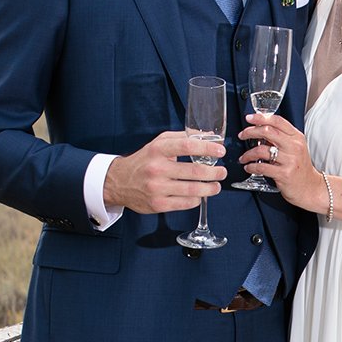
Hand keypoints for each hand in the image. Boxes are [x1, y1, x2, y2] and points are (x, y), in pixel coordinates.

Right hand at [103, 132, 224, 214]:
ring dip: (210, 189)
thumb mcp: (159, 143)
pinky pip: (185, 203)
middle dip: (214, 172)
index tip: (221, 150)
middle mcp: (157, 169)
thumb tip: (207, 136)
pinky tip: (200, 195)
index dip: (207, 148)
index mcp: (158, 150)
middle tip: (222, 172)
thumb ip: (182, 137)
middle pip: (194, 171)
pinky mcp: (158, 204)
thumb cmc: (144, 161)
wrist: (119, 182)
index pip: (187, 146)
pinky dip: (197, 200)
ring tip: (216, 186)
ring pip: (193, 190)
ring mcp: (157, 188)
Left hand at [238, 112, 321, 212]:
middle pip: (268, 132)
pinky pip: (262, 167)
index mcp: (297, 137)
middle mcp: (294, 147)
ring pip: (262, 150)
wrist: (311, 188)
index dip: (261, 117)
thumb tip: (260, 131)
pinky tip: (249, 167)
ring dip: (248, 154)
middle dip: (250, 132)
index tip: (249, 118)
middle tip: (242, 135)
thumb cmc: (300, 168)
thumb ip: (281, 138)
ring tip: (244, 157)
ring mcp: (290, 160)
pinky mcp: (284, 174)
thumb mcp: (295, 148)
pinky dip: (251, 167)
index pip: (277, 121)